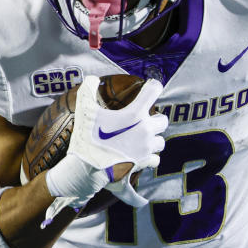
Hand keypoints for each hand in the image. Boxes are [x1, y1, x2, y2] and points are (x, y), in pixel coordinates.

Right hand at [45, 76, 167, 201]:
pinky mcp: (143, 163)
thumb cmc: (87, 138)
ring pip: (160, 141)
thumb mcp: (84, 110)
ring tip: (141, 139)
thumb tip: (92, 78)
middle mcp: (145, 130)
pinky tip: (141, 155)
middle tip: (143, 121)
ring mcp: (146, 148)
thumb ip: (88, 90)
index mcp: (134, 114)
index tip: (151, 87)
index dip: (153, 86)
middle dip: (155, 119)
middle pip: (163, 120)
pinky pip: (155, 159)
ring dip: (153, 139)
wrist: (87, 169)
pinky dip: (150, 157)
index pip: (153, 91)